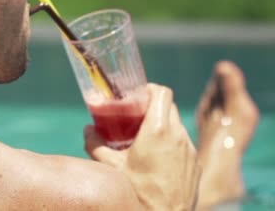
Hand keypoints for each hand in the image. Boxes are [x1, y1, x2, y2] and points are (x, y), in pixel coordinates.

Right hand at [84, 83, 201, 209]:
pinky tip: (157, 159)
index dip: (150, 89)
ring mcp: (190, 150)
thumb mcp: (111, 167)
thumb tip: (87, 130)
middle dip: (153, 106)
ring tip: (144, 139)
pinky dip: (171, 143)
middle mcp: (178, 136)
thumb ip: (95, 144)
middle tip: (135, 115)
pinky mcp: (196, 164)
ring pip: (177, 125)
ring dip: (162, 125)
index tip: (137, 96)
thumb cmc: (138, 193)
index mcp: (157, 131)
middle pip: (169, 106)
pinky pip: (184, 144)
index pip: (162, 93)